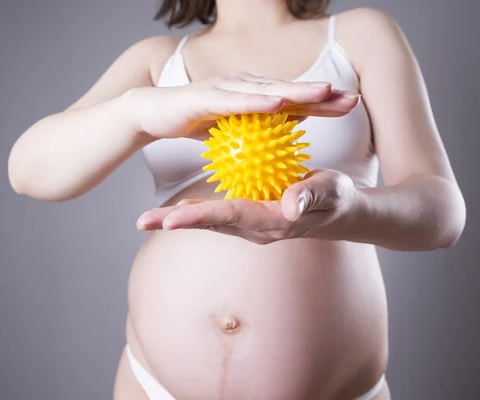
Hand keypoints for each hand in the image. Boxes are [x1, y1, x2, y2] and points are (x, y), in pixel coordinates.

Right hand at [125, 72, 360, 139]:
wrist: (151, 113)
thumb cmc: (193, 120)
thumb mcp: (234, 128)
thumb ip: (262, 124)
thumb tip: (292, 123)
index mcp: (252, 93)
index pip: (294, 98)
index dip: (323, 101)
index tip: (352, 104)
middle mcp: (244, 85)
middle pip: (289, 89)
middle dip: (322, 92)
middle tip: (352, 98)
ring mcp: (226, 87)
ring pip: (267, 89)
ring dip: (297, 90)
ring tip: (325, 92)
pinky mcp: (206, 95)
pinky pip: (236, 99)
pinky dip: (258, 100)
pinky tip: (279, 102)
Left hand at [136, 169, 358, 244]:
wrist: (338, 213)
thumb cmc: (337, 199)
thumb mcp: (330, 191)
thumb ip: (310, 196)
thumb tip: (289, 205)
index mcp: (271, 221)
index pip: (231, 216)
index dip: (201, 216)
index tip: (171, 219)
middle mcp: (255, 228)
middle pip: (210, 223)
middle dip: (175, 223)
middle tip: (141, 222)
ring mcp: (251, 224)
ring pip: (209, 221)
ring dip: (178, 220)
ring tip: (146, 219)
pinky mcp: (250, 216)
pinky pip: (218, 215)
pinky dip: (195, 213)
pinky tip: (175, 211)